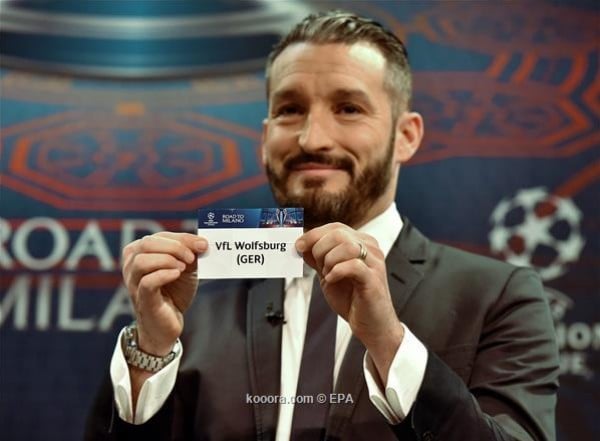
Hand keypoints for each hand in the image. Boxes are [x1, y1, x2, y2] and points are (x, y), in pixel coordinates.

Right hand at [122, 232, 206, 355]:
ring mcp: (134, 283)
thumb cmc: (173, 293)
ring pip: (142, 261)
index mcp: (139, 253)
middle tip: (191, 258)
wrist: (168, 324)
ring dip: (167, 260)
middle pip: (147, 244)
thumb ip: (190, 254)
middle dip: (174, 247)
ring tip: (183, 268)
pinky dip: (164, 274)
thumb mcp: (185, 269)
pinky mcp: (142, 300)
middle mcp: (131, 266)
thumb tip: (201, 242)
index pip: (158, 236)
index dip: (182, 238)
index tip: (202, 244)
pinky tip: (177, 274)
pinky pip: (147, 282)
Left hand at [296, 223, 402, 381]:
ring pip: (347, 246)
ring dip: (329, 260)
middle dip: (319, 249)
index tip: (298, 246)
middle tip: (317, 267)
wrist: (371, 326)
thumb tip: (301, 245)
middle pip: (339, 233)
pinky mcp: (374, 279)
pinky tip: (332, 280)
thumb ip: (317, 259)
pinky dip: (337, 271)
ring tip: (328, 275)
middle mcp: (371, 249)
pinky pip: (353, 265)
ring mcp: (374, 263)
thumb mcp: (329, 275)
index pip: (335, 228)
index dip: (314, 234)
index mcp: (361, 243)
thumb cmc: (352, 300)